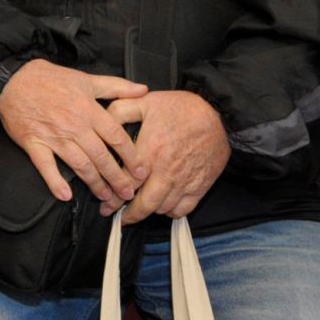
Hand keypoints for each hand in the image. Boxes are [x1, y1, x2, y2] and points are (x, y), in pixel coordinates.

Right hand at [0, 59, 149, 205]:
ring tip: (105, 197)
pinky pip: (45, 166)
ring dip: (94, 183)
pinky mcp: (34, 143)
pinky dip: (55, 182)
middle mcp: (74, 126)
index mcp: (89, 110)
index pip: (116, 138)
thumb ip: (116, 86)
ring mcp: (53, 136)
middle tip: (128, 194)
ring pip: (79, 165)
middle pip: (101, 157)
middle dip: (116, 178)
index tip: (141, 171)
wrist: (13, 80)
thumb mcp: (86, 78)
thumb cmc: (49, 79)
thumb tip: (143, 89)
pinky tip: (65, 195)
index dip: (131, 157)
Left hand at [105, 90, 229, 222]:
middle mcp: (166, 171)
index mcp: (150, 151)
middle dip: (129, 214)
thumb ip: (119, 111)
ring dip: (149, 212)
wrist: (218, 114)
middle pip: (144, 204)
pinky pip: (182, 209)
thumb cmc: (180, 108)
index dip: (113, 198)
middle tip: (119, 218)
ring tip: (138, 211)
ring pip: (162, 209)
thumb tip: (102, 122)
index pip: (126, 183)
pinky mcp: (200, 186)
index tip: (105, 205)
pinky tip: (163, 207)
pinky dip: (171, 212)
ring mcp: (184, 181)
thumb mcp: (144, 101)